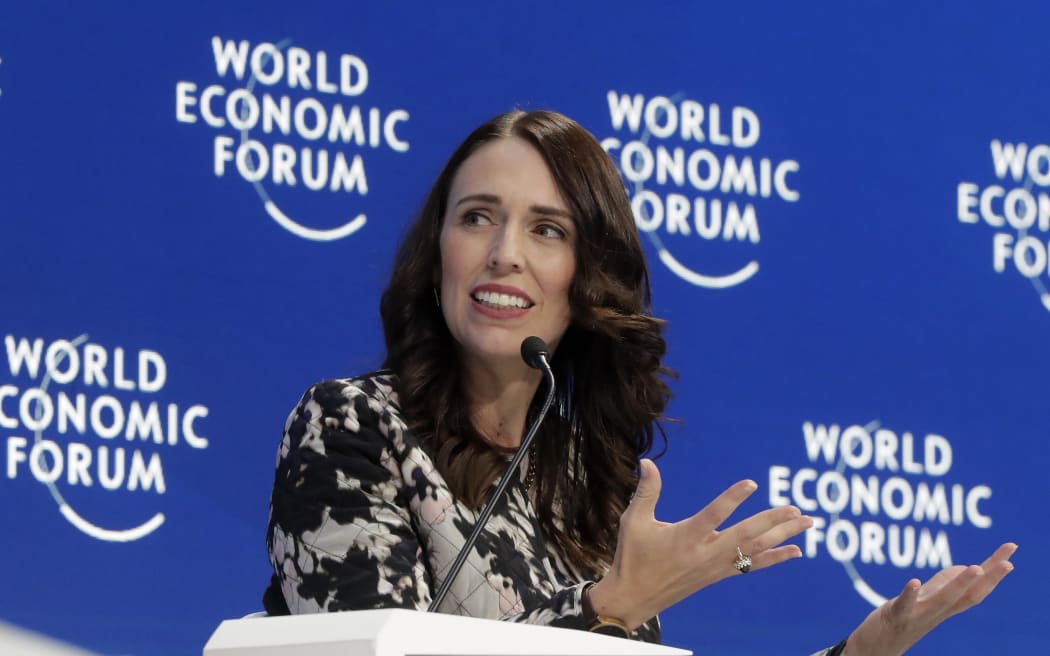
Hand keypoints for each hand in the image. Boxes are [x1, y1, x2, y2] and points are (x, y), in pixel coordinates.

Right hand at [588, 458, 812, 628]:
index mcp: (686, 536)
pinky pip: (752, 566)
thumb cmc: (632, 556)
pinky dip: (775, 558)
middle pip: (747, 535)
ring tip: (807, 523)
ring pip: (755, 549)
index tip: (752, 484)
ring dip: (783, 536)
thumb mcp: (635, 521)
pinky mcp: (718, 575)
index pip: (714, 515)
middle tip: (797, 508)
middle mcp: (706, 552)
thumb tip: (647, 461)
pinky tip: (795, 551)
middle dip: (774, 521)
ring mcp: (715, 566)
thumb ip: (647, 491)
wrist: (633, 597)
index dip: (732, 499)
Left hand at [845, 542, 1016, 655]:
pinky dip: (910, 594)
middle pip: (968, 596)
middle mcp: (938, 612)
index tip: (1011, 550)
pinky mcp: (896, 616)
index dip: (994, 571)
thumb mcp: (927, 598)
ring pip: (943, 600)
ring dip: (960, 584)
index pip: (976, 589)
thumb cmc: (904, 618)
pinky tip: (914, 581)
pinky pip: (904, 605)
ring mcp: (918, 615)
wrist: (878, 646)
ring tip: (976, 568)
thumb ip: (946, 583)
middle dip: (989, 578)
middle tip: (1008, 562)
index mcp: (946, 606)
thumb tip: (969, 567)